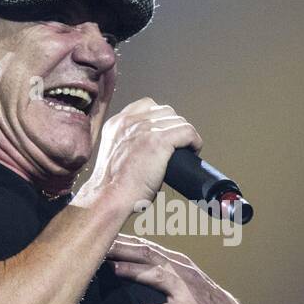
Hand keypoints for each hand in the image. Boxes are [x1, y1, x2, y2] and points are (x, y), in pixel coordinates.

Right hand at [77, 98, 202, 212]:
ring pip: (178, 120)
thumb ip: (128, 145)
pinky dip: (194, 141)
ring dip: (185, 134)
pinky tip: (193, 151)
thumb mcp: (115, 156)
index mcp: (117, 124)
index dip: (161, 119)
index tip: (165, 134)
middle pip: (165, 111)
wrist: (109, 198)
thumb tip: (150, 150)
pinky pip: (188, 132)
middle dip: (174, 126)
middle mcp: (129, 122)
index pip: (146, 105)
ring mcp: (144, 129)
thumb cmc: (112, 188)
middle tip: (177, 145)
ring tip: (185, 150)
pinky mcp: (159, 141)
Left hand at [106, 233, 255, 303]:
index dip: (120, 240)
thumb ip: (156, 272)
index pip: (143, 245)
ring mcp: (186, 290)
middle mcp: (180, 271)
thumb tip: (122, 266)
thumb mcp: (178, 282)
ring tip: (113, 269)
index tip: (96, 236)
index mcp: (175, 262)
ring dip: (134, 271)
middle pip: (147, 254)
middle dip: (122, 249)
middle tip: (96, 246)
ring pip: (158, 276)